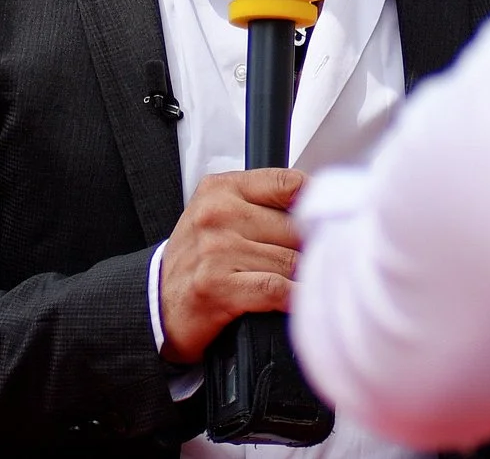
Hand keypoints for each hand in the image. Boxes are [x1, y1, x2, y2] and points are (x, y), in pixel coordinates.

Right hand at [158, 168, 304, 364]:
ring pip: (290, 260)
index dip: (318, 205)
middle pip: (295, 227)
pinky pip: (277, 289)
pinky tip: (300, 303)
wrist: (157, 304)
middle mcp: (217, 214)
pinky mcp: (218, 286)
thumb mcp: (220, 216)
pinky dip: (296, 299)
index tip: (332, 221)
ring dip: (306, 278)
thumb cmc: (198, 261)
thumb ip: (261, 205)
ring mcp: (217, 250)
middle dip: (312, 250)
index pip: (288, 184)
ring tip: (311, 287)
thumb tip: (320, 212)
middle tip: (323, 264)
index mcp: (221, 189)